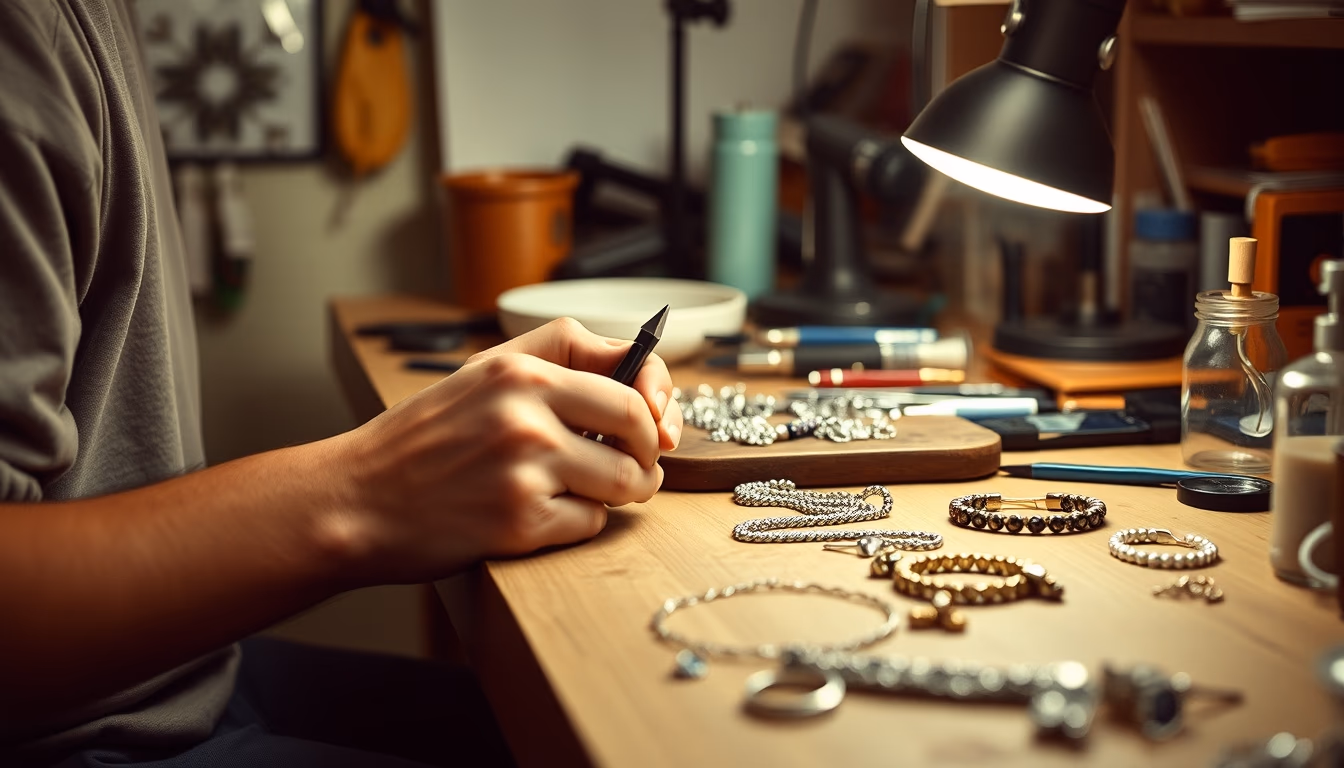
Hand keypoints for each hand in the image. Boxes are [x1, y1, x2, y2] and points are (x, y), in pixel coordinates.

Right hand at [325, 317, 683, 584]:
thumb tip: (640, 390)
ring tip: (592, 495)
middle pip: (638, 425)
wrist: (354, 500)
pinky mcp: (521, 521)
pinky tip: (543, 518)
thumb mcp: (478, 378)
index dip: (659, 395)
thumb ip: (552, 366)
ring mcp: (525, 466)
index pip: (627, 367)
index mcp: (517, 368)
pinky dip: (579, 526)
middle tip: (636, 469)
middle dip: (649, 454)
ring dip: (621, 494)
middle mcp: (524, 410)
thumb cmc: (420, 442)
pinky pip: (591, 524)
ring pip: (624, 480)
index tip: (661, 422)